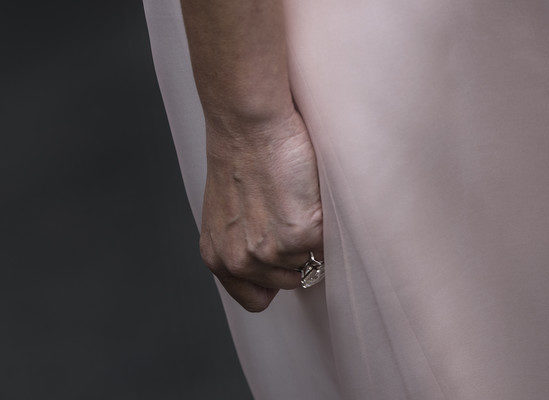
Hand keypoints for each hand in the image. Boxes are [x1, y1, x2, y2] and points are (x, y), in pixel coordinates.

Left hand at [199, 110, 323, 311]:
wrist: (249, 124)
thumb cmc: (240, 157)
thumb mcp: (227, 214)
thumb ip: (243, 246)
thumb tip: (276, 265)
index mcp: (218, 259)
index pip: (256, 301)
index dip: (273, 280)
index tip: (279, 258)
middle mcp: (241, 262)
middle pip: (290, 281)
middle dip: (295, 251)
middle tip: (287, 211)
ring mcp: (271, 251)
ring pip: (312, 259)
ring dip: (311, 233)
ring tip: (294, 198)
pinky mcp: (301, 234)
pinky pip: (329, 240)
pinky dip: (326, 219)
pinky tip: (305, 192)